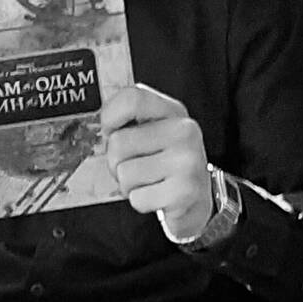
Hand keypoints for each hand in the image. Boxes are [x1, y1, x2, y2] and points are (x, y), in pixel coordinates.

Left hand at [100, 84, 212, 240]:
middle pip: (118, 142)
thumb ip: (130, 120)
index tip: (110, 130)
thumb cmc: (167, 165)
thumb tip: (104, 127)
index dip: (110, 116)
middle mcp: (184, 131)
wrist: (197, 200)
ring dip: (129, 185)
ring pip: (124, 173)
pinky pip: (137, 198)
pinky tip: (157, 196)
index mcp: (173, 111)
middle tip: (138, 167)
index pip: (132, 99)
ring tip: (149, 182)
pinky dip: (141, 202)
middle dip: (117, 162)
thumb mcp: (153, 133)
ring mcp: (187, 161)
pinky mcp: (185, 191)